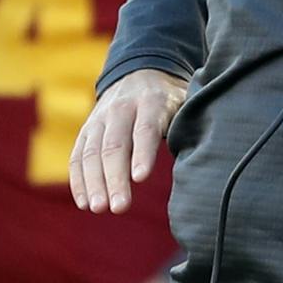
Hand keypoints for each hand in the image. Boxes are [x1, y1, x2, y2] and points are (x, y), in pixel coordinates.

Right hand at [69, 68, 187, 213]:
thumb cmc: (171, 99)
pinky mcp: (86, 130)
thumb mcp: (186, 102)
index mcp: (152, 101)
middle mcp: (121, 108)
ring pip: (91, 152)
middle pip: (115, 145)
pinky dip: (79, 180)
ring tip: (99, 209)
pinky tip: (84, 203)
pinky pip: (77, 156)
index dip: (143, 153)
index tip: (141, 178)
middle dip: (115, 178)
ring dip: (94, 183)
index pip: (145, 129)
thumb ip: (189, 125)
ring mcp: (100, 118)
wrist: (141, 73)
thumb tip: (204, 156)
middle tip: (119, 207)